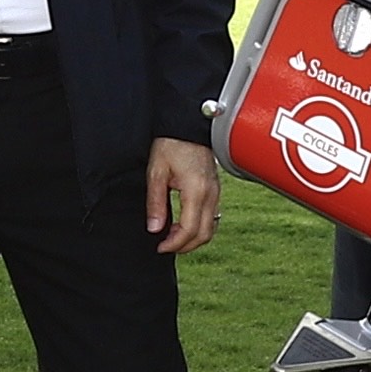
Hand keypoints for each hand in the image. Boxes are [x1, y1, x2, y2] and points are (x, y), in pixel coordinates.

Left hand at [142, 137, 220, 254]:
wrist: (188, 124)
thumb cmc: (172, 143)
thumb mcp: (156, 172)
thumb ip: (155, 202)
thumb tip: (154, 228)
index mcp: (196, 191)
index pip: (189, 230)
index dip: (174, 244)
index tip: (160, 247)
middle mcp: (211, 194)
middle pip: (204, 234)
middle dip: (185, 246)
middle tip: (165, 246)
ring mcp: (216, 192)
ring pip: (211, 227)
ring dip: (193, 237)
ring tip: (172, 235)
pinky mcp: (215, 189)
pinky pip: (212, 216)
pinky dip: (199, 226)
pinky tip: (182, 222)